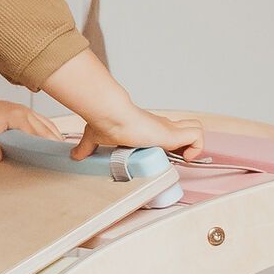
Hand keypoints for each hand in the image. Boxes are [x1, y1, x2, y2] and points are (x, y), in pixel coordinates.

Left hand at [0, 93, 63, 165]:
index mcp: (20, 117)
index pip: (39, 135)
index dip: (49, 148)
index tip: (58, 159)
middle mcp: (27, 113)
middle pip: (48, 131)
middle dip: (57, 145)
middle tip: (67, 160)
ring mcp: (28, 112)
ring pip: (48, 127)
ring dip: (56, 139)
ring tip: (64, 154)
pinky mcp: (26, 114)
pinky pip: (44, 123)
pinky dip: (51, 133)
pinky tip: (54, 141)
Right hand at [68, 107, 205, 162]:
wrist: (112, 115)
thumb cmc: (105, 122)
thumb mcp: (94, 138)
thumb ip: (87, 147)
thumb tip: (74, 155)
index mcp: (149, 128)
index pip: (171, 132)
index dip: (174, 145)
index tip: (168, 158)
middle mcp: (162, 127)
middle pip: (188, 130)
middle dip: (187, 146)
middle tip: (178, 158)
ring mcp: (168, 129)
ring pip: (197, 130)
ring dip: (194, 145)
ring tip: (182, 157)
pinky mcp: (173, 133)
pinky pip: (198, 137)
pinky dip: (196, 148)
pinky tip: (184, 157)